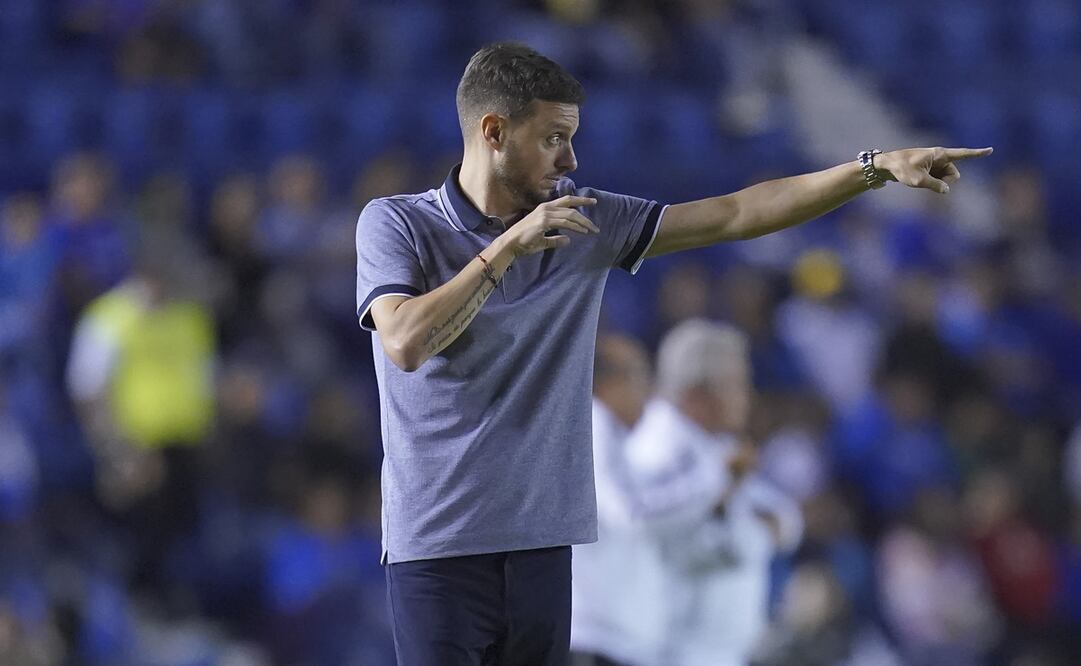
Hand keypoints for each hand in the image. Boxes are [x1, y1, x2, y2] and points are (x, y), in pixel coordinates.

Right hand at [498, 195, 598, 256]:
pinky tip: (583, 231)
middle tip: (596, 211)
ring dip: (583, 222)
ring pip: (570, 214)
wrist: (510, 244)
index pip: (566, 201)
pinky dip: (576, 227)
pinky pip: (565, 223)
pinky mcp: (544, 222)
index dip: (580, 200)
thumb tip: (568, 240)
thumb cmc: (524, 242)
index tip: (592, 202)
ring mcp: (545, 214)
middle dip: (585, 207)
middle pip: (570, 204)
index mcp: (545, 208)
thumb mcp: (543, 239)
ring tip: (592, 229)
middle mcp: (546, 208)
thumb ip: (555, 239)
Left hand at [876, 146, 993, 193]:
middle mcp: (939, 157)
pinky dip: (932, 182)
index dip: (977, 153)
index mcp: (939, 154)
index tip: (991, 150)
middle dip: (947, 181)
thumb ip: (936, 186)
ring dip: (937, 182)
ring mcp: (934, 163)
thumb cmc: (901, 169)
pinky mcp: (929, 168)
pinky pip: (937, 178)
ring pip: (945, 177)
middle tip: (929, 181)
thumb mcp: (918, 180)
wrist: (886, 165)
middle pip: (954, 173)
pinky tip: (919, 180)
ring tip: (920, 179)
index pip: (962, 154)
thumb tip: (947, 190)